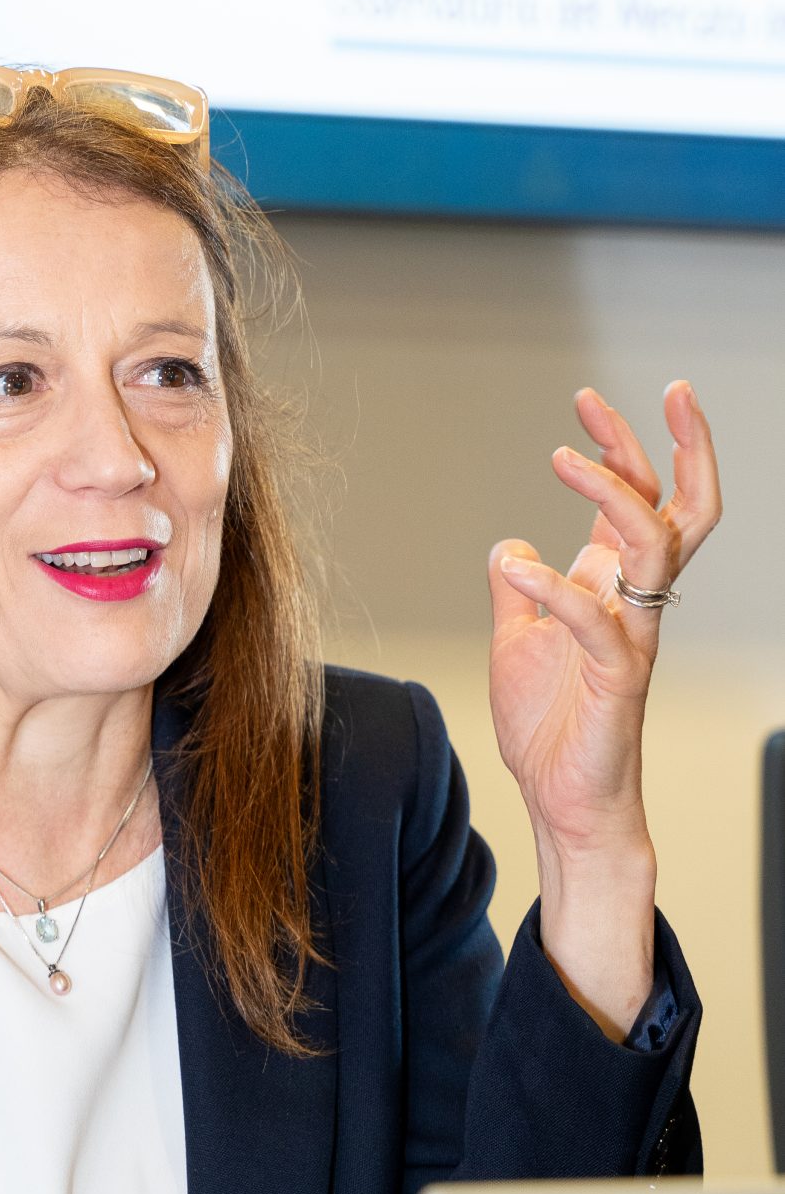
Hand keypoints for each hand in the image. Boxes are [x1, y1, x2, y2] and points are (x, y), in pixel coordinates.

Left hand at [487, 379, 720, 1031]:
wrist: (560, 801)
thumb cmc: (552, 725)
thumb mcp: (516, 639)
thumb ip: (517, 588)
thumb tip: (511, 543)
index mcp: (611, 585)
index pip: (639, 498)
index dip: (624, 446)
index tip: (591, 400)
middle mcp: (632, 602)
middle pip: (681, 509)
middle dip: (683, 447)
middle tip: (671, 392)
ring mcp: (631, 638)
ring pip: (655, 548)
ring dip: (612, 494)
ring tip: (563, 456)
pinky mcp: (617, 681)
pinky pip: (597, 623)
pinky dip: (554, 588)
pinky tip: (516, 568)